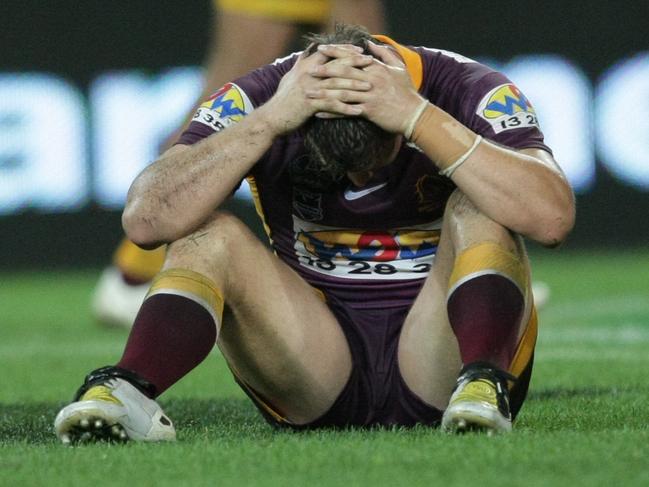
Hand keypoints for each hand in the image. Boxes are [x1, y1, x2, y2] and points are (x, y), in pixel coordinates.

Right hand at [263, 44, 373, 134]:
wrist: (272, 117)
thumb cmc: (283, 99)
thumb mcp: (290, 77)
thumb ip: (301, 64)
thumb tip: (308, 52)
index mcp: (305, 66)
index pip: (329, 53)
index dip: (345, 50)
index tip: (360, 49)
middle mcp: (308, 74)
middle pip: (336, 65)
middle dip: (355, 63)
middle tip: (371, 63)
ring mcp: (309, 88)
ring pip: (337, 85)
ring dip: (355, 86)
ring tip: (370, 87)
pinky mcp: (310, 104)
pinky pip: (332, 105)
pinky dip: (346, 108)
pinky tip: (358, 111)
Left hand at [308, 42, 425, 134]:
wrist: (414, 114)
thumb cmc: (407, 91)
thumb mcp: (399, 68)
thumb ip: (384, 54)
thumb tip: (370, 43)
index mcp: (376, 68)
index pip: (352, 57)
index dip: (335, 52)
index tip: (321, 49)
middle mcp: (371, 80)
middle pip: (344, 73)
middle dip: (325, 71)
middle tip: (309, 70)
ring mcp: (369, 96)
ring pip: (342, 93)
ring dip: (324, 93)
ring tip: (309, 93)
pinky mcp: (369, 111)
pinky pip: (346, 111)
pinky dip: (331, 112)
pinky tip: (319, 113)